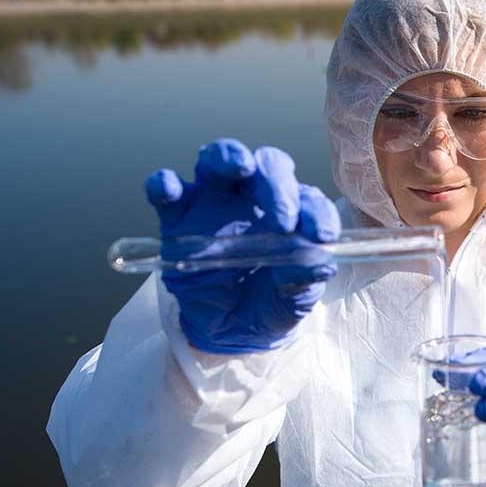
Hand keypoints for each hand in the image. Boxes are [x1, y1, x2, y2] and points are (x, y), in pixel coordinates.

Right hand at [145, 138, 339, 353]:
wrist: (232, 330)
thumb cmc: (272, 300)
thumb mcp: (295, 297)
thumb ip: (304, 278)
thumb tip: (319, 262)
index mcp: (291, 210)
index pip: (307, 197)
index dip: (316, 212)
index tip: (322, 236)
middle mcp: (253, 197)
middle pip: (266, 165)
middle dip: (277, 183)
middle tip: (283, 220)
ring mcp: (213, 203)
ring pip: (217, 161)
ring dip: (228, 156)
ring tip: (240, 165)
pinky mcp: (177, 219)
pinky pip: (165, 192)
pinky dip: (164, 184)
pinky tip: (169, 189)